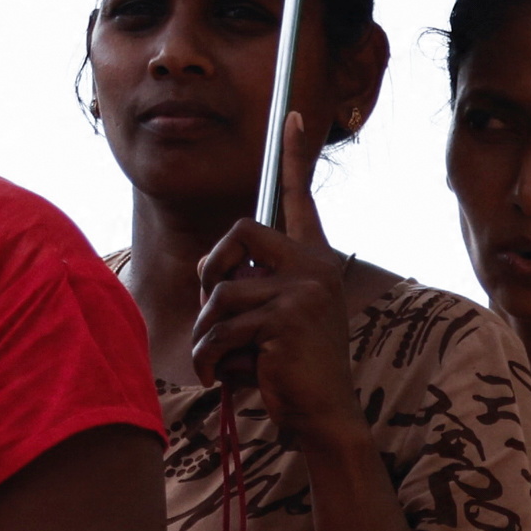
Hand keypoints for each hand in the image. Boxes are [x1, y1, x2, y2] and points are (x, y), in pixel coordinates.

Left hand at [190, 161, 360, 427]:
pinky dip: (211, 357)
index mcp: (314, 261)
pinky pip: (221, 326)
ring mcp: (303, 291)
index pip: (299, 198)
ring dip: (207, 336)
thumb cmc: (292, 372)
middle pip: (238, 233)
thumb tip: (210, 272)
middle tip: (213, 314)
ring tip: (221, 362)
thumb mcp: (273, 320)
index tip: (292, 113)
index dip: (293, 156)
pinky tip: (226, 376)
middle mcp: (314, 267)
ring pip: (220, 293)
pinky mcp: (285, 319)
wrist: (323, 417)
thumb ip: (252, 288)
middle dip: (210, 272)